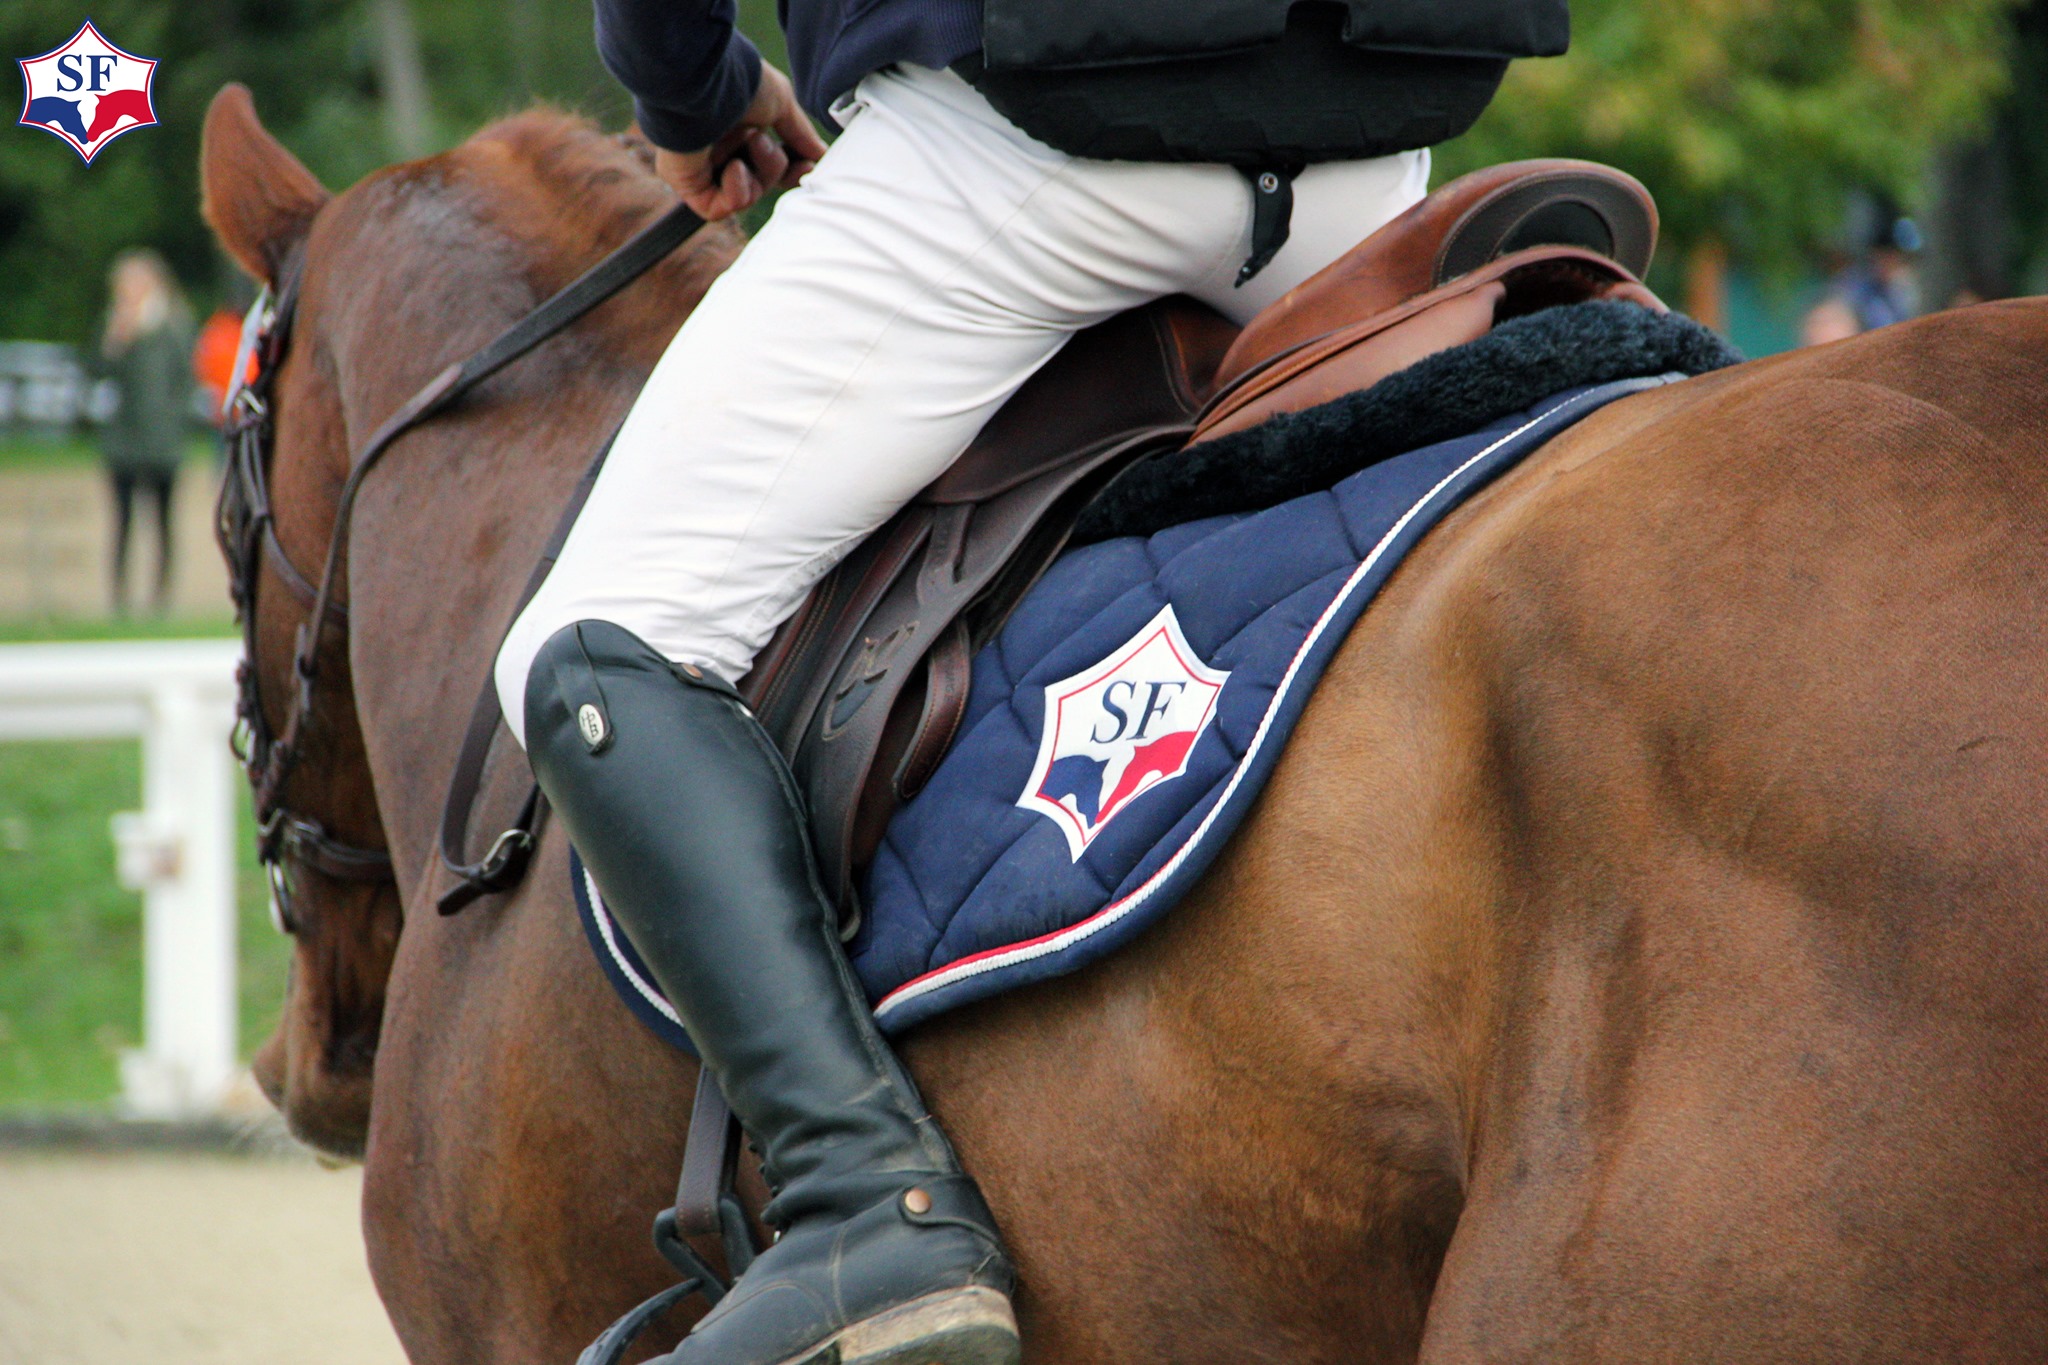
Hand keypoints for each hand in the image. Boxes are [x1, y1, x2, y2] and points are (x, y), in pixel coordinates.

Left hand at [656, 64, 827, 220]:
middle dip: (773, 168)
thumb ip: (800, 135)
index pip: (766, 165)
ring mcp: (699, 167)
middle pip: (760, 184)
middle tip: (765, 141)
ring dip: (758, 173)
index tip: (807, 166)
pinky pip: (720, 209)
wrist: (707, 79)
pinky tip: (734, 165)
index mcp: (735, 127)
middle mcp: (716, 147)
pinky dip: (737, 191)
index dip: (790, 171)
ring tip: (750, 141)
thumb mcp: (782, 103)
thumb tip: (820, 156)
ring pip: (746, 196)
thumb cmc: (739, 80)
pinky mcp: (686, 184)